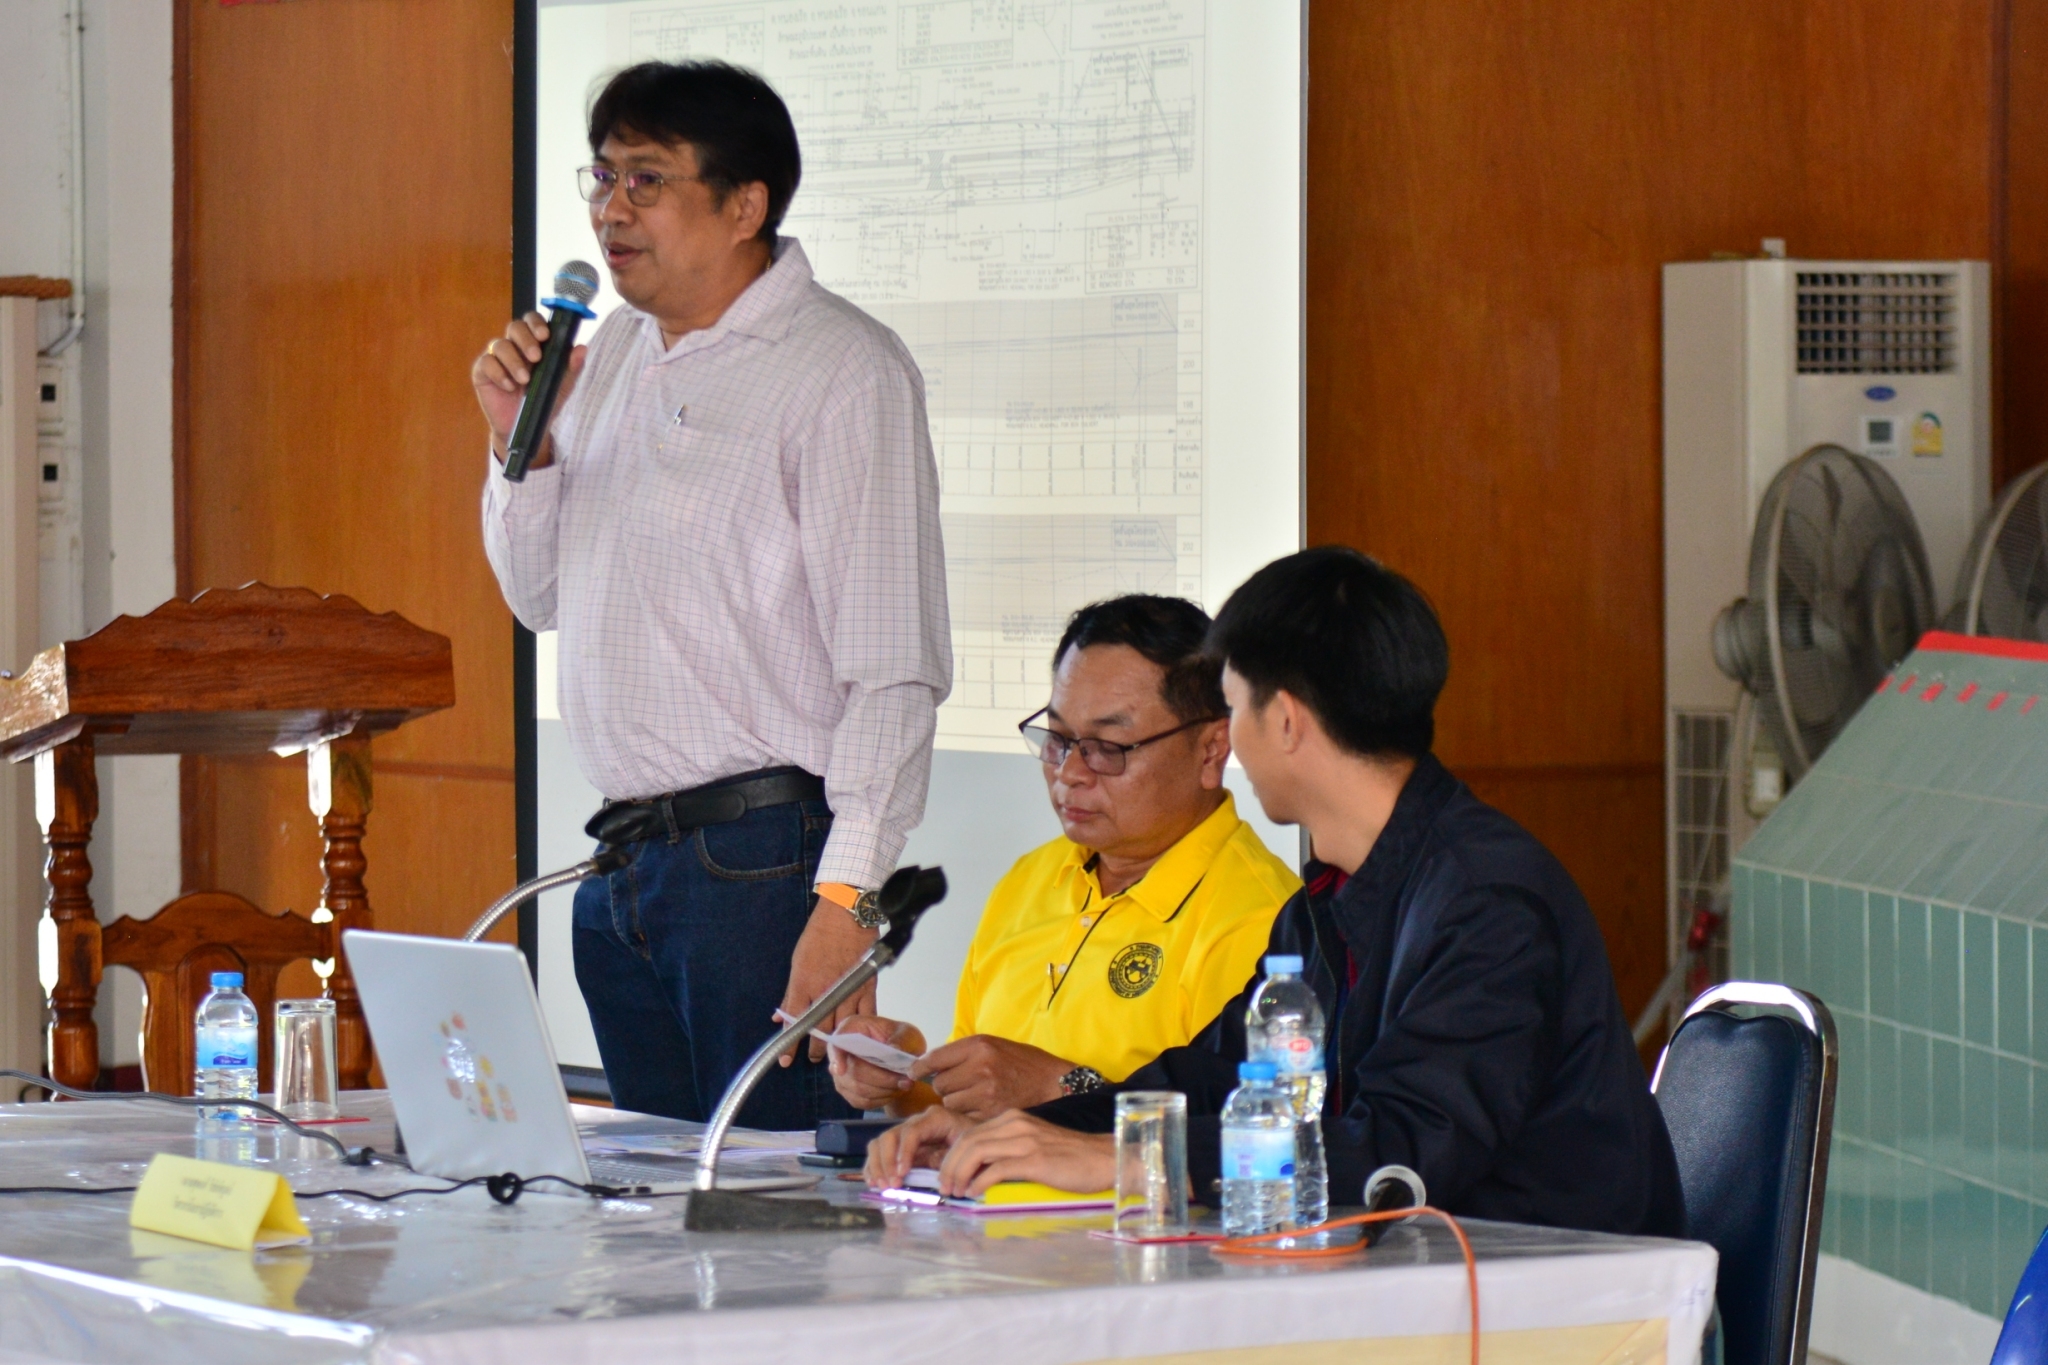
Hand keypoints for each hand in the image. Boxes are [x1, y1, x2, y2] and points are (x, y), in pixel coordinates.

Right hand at [471, 311, 586, 469]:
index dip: (536, 323)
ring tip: (525, 380)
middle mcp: (514, 345)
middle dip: (526, 339)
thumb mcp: (562, 386)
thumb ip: (571, 367)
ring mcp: (497, 357)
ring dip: (514, 361)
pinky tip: (509, 386)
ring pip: (500, 344)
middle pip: (514, 327)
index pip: (532, 321)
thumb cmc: (545, 400)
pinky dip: (499, 373)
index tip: (545, 335)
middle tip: (536, 357)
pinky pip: (486, 363)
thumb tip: (582, 348)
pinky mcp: (482, 371)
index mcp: (534, 342)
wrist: (529, 427)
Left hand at [777, 895, 880, 1064]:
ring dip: (837, 1046)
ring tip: (834, 1056)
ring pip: (843, 1029)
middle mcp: (827, 991)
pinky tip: (858, 1040)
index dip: (790, 1045)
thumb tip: (781, 1017)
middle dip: (815, 1049)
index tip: (786, 1060)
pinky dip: (862, 1030)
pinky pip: (866, 1016)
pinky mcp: (867, 986)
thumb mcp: (797, 962)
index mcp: (805, 983)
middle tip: (813, 1057)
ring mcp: (849, 990)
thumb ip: (791, 993)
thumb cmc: (821, 933)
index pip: (795, 1022)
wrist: (847, 913)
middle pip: (820, 1031)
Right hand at [826, 1016, 937, 1113]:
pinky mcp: (848, 1091)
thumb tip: (894, 1050)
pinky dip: (882, 1099)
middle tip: (906, 1080)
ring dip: (884, 1090)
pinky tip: (895, 1091)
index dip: (837, 1056)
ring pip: (858, 1089)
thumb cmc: (902, 1041)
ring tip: (905, 1084)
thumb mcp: (907, 1034)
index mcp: (853, 1028)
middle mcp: (842, 1051)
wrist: (905, 1061)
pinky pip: (862, 1101)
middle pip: (852, 1071)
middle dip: (881, 1078)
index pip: (837, 1042)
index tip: (841, 1070)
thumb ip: (901, 1040)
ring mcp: (842, 1073)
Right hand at [863, 1104, 971, 1189]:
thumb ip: (951, 1160)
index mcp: (935, 1119)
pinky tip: (874, 1182)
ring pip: (880, 1143)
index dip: (904, 1152)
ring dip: (877, 1166)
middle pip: (890, 1136)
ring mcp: (906, 1134)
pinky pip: (879, 1153)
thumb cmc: (975, 1144)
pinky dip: (873, 1168)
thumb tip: (936, 1176)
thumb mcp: (968, 1149)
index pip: (911, 1132)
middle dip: (887, 1162)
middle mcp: (916, 1123)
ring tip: (882, 1186)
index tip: (902, 1174)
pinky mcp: (901, 1147)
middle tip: (891, 1185)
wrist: (979, 1140)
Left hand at [916, 1034, 1073, 1121]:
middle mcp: (980, 1067)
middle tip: (960, 1086)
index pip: (935, 1059)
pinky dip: (967, 1115)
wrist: (1053, 1082)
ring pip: (949, 1103)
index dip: (920, 1068)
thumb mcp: (993, 1044)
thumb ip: (963, 1053)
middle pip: (940, 1084)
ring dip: (956, 1103)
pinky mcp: (991, 1114)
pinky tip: (981, 1108)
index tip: (914, 1073)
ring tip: (973, 1097)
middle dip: (945, 1086)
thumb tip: (929, 1064)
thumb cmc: (1023, 1062)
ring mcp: (986, 1092)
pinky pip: (964, 1117)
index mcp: (979, 1046)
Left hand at [935, 1110, 1116, 1199]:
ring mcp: (1025, 1140)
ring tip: (957, 1192)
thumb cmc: (1070, 1157)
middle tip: (946, 1188)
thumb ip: (1007, 1150)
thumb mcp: (1032, 1144)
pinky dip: (980, 1182)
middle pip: (967, 1141)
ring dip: (960, 1174)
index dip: (952, 1156)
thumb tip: (979, 1171)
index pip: (969, 1133)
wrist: (1104, 1158)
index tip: (947, 1177)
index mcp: (1012, 1119)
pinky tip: (976, 1193)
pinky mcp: (1035, 1159)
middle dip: (949, 1166)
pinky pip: (997, 1169)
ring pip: (977, 1151)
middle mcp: (1015, 1123)